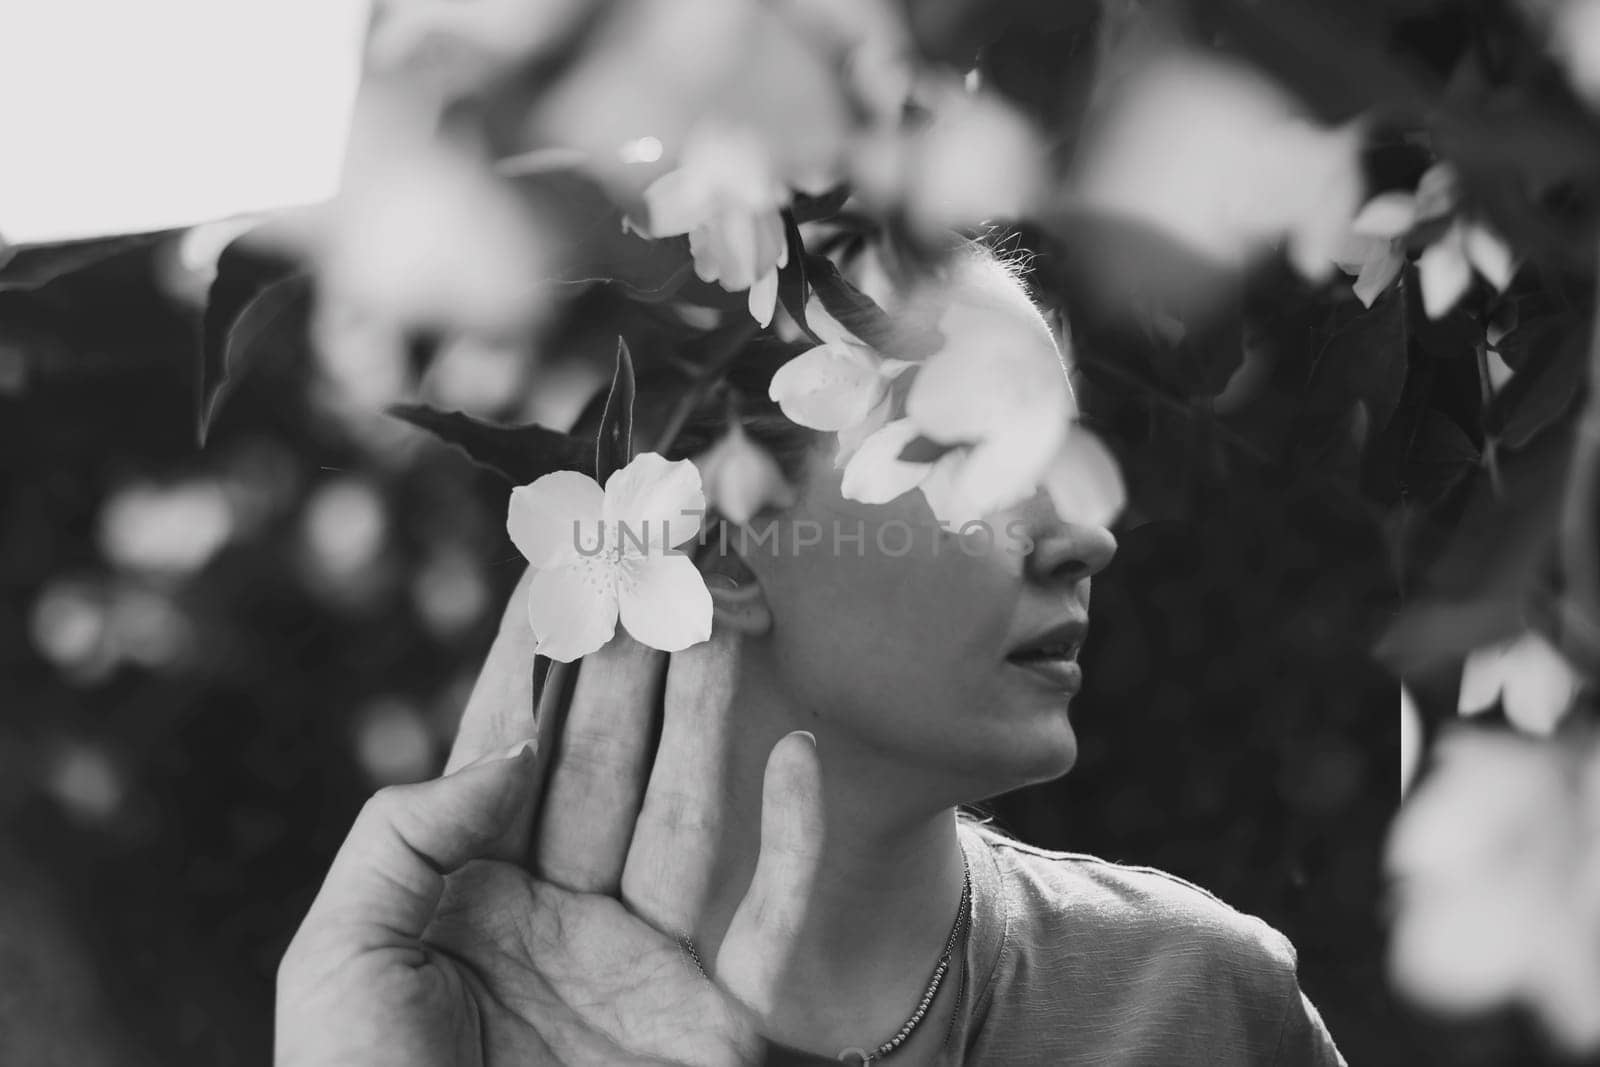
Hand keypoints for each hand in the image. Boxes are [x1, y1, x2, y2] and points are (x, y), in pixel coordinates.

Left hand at [276, 569, 827, 1065]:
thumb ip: (404, 836)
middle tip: (661, 561)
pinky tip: (797, 755)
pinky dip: (793, 841)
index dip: (538, 654)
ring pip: (686, 813)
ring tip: (723, 619)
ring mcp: (643, 964)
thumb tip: (506, 748)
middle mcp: (562, 912)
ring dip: (708, 718)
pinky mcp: (715, 1021)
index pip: (510, 743)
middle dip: (632, 660)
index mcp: (469, 894)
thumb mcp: (338, 961)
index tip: (567, 564)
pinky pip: (767, 918)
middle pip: (608, 760)